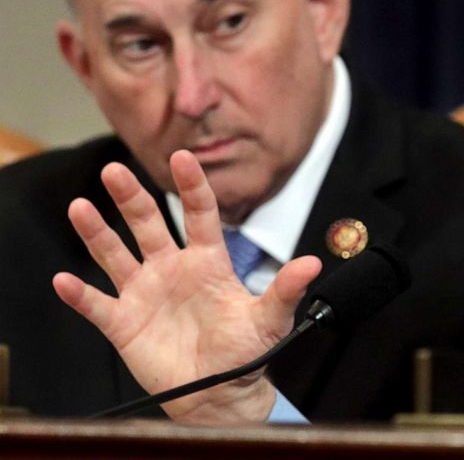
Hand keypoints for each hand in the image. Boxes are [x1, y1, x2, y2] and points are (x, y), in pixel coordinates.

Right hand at [52, 150, 321, 422]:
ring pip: (115, 255)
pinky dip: (79, 295)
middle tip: (114, 171)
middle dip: (131, 197)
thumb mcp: (270, 319)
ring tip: (80, 207)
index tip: (183, 157)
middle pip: (148, 224)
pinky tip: (63, 280)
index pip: (199, 214)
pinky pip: (97, 305)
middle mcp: (172, 269)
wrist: (221, 394)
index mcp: (208, 262)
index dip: (192, 186)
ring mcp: (145, 294)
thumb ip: (285, 290)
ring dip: (97, 232)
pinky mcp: (124, 324)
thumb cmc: (246, 351)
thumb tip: (313, 264)